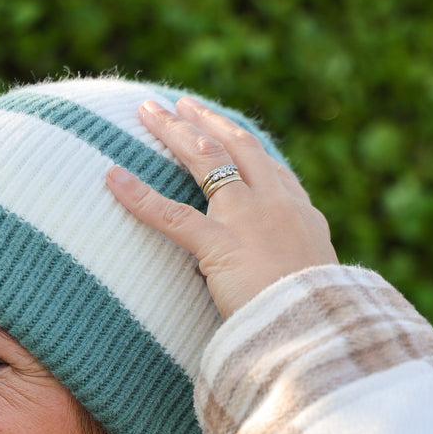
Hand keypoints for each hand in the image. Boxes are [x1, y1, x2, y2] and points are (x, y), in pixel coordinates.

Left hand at [106, 97, 336, 319]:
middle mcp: (274, 204)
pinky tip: (113, 177)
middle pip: (236, 147)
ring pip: (205, 161)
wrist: (319, 329)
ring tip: (147, 111)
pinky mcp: (219, 245)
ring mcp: (246, 220)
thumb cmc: (316, 318)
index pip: (269, 168)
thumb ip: (294, 267)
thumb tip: (281, 277)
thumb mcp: (317, 282)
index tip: (225, 129)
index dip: (243, 144)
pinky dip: (138, 195)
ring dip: (174, 132)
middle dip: (206, 121)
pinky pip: (170, 215)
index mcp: (301, 214)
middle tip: (182, 104)